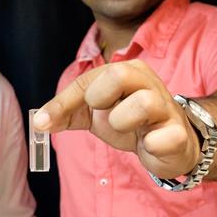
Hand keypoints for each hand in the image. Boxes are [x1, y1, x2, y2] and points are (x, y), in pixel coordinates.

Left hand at [32, 59, 200, 178]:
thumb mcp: (94, 112)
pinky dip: (153, 144)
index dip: (63, 102)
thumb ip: (66, 113)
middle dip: (100, 98)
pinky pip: (167, 137)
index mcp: (126, 71)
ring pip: (143, 104)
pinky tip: (149, 144)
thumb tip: (39, 122)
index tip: (44, 123)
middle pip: (118, 74)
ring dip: (123, 122)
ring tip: (128, 129)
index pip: (87, 79)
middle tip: (103, 114)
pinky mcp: (177, 134)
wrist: (169, 144)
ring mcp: (165, 107)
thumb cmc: (129, 120)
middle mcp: (148, 82)